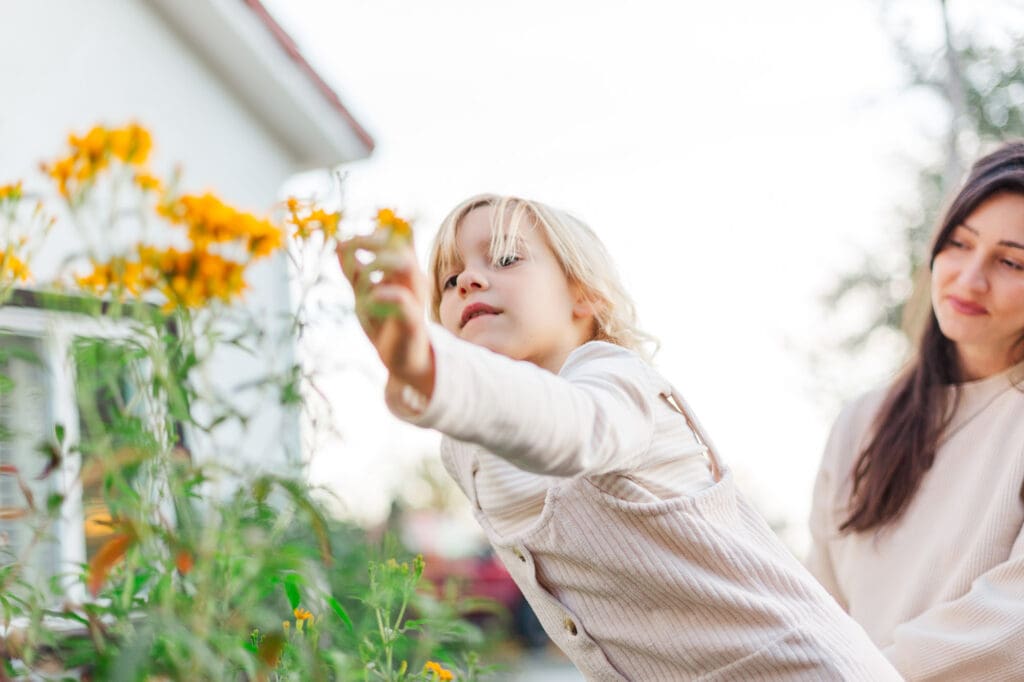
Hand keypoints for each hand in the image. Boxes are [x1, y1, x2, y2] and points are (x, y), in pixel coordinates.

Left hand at [336, 233, 434, 398]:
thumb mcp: (363, 294)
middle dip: (370, 242)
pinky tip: (370, 300)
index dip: (376, 230)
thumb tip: (339, 243)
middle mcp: (413, 279)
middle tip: (348, 247)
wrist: (401, 359)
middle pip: (400, 244)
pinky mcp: (413, 319)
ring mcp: (416, 298)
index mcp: (404, 270)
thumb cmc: (384, 323)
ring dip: (376, 265)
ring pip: (405, 266)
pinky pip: (403, 300)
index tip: (348, 241)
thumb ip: (354, 271)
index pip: (398, 236)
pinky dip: (385, 295)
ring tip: (358, 281)